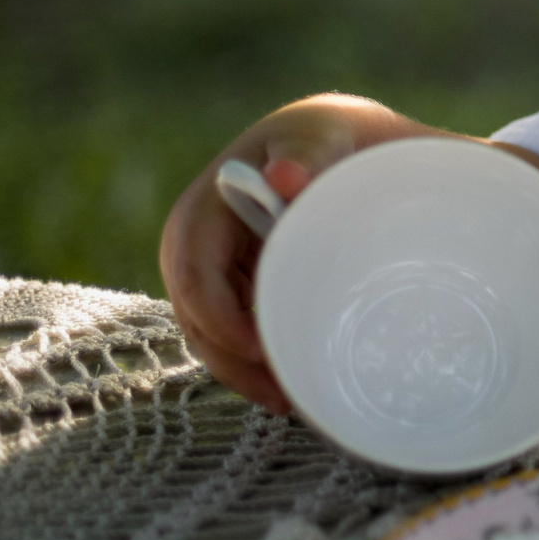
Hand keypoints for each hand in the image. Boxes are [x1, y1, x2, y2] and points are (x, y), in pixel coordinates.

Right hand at [159, 94, 440, 412]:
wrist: (345, 143)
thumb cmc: (337, 140)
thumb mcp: (325, 137)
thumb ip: (310, 153)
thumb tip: (285, 176)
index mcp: (213, 198)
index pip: (193, 267)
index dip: (218, 314)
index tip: (259, 347)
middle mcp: (199, 235)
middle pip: (195, 308)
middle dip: (229, 357)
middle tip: (281, 395)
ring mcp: (213, 262)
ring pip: (207, 328)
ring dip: (239, 370)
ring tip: (287, 402)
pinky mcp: (233, 284)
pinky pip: (226, 329)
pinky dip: (249, 361)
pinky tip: (283, 388)